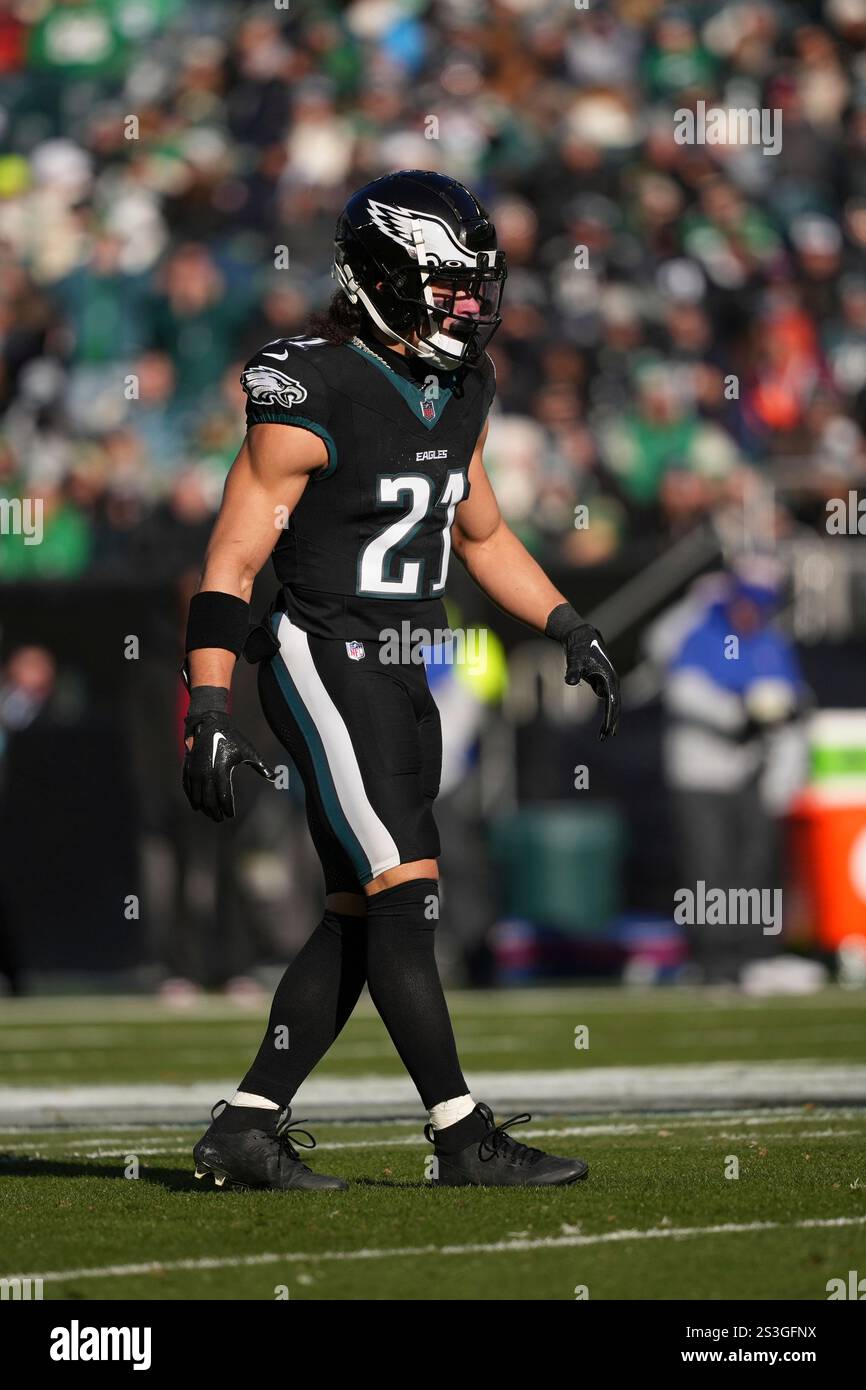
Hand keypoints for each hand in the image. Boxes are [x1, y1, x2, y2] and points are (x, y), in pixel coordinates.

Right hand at [183, 710, 274, 821]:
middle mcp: (206, 774)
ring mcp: (195, 772)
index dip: (227, 808)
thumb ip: (260, 765)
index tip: (231, 815)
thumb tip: (275, 777)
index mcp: (221, 771)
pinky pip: (188, 788)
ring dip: (204, 808)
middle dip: (215, 812)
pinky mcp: (188, 768)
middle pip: (210, 801)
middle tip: (220, 819)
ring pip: (197, 797)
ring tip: (210, 814)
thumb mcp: (248, 751)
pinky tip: (196, 806)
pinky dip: (192, 798)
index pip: (224, 797)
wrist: (209, 724)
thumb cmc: (231, 738)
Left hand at [561, 624, 620, 740]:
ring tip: (605, 735)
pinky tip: (603, 725)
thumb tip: (570, 682)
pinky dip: (607, 714)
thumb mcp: (575, 660)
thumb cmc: (579, 648)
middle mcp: (612, 681)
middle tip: (606, 737)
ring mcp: (608, 682)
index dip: (610, 717)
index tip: (607, 730)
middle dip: (612, 722)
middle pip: (615, 706)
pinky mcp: (603, 682)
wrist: (581, 636)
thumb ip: (573, 671)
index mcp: (609, 678)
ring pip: (612, 706)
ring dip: (610, 720)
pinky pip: (607, 702)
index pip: (612, 703)